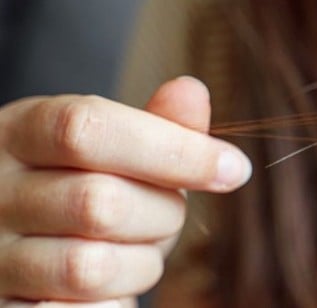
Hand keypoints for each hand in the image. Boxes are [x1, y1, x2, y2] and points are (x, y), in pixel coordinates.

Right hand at [0, 77, 251, 305]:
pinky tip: (117, 283)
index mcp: (21, 132)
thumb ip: (155, 123)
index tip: (234, 168)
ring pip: (89, 267)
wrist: (17, 242)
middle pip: (99, 203)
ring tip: (140, 248)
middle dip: (163, 213)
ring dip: (143, 263)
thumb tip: (192, 91)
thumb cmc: (81, 185)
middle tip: (169, 213)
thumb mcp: (113, 147)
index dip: (172, 150)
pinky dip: (116, 301)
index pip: (87, 130)